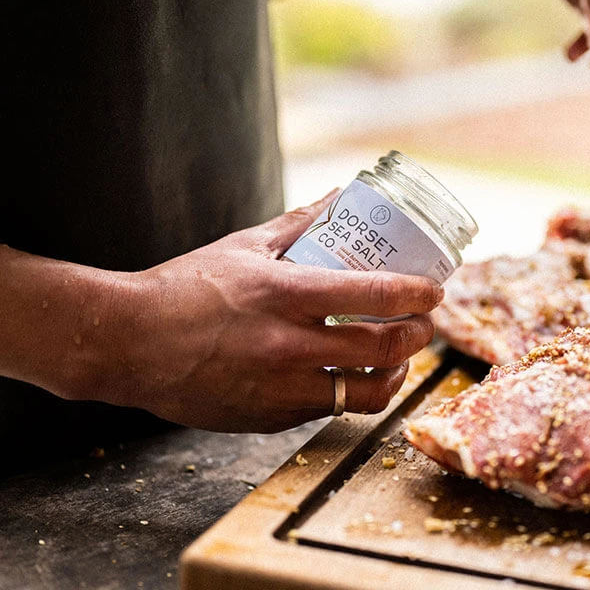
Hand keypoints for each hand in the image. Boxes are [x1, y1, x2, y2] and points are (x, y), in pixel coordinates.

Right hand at [0, 190, 441, 432]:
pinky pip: (330, 410)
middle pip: (385, 349)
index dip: (419, 295)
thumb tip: (339, 196)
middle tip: (423, 325)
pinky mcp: (272, 418)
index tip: (435, 290)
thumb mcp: (243, 247)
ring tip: (397, 359)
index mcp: (286, 294)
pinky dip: (349, 393)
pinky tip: (350, 377)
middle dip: (419, 336)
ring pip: (367, 393)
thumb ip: (298, 224)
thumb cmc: (184, 289)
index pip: (376, 295)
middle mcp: (290, 345)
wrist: (128, 344)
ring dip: (395, 374)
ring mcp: (282, 388)